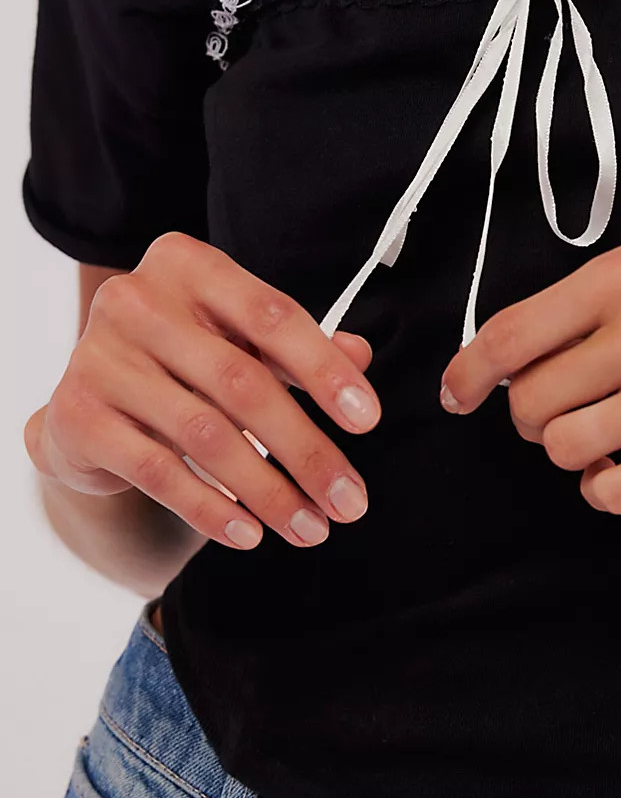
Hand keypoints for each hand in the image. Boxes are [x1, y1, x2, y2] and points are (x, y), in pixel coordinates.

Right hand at [25, 232, 381, 552]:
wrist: (87, 405)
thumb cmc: (183, 362)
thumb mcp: (240, 341)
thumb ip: (298, 347)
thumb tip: (360, 356)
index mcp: (186, 264)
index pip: (272, 316)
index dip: (325, 370)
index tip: (367, 421)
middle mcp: (135, 300)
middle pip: (243, 383)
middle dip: (306, 450)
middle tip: (348, 500)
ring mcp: (98, 357)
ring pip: (205, 435)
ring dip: (268, 491)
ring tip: (310, 527)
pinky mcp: (76, 416)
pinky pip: (158, 471)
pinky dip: (210, 508)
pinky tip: (250, 533)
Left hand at [438, 238, 620, 512]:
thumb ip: (597, 305)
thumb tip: (508, 360)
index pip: (509, 333)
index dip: (469, 374)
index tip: (457, 395)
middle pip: (530, 402)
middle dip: (535, 419)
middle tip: (573, 414)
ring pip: (565, 448)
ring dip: (575, 453)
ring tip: (614, 439)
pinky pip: (614, 489)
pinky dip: (608, 487)